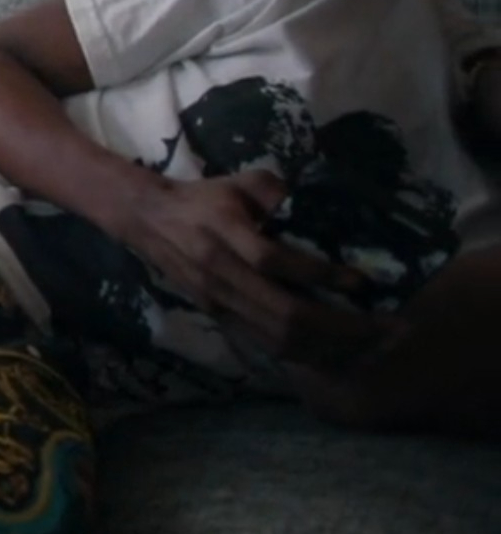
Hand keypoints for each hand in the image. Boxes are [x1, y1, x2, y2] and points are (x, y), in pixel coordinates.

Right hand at [117, 170, 393, 368]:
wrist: (147, 219)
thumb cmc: (203, 197)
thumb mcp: (240, 182)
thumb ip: (279, 192)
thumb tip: (326, 210)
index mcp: (224, 233)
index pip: (275, 262)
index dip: (320, 275)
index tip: (361, 281)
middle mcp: (220, 272)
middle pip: (285, 313)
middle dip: (341, 326)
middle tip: (385, 327)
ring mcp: (218, 300)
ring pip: (277, 337)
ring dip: (328, 347)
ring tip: (369, 345)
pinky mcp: (219, 315)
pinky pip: (265, 344)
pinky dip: (304, 352)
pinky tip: (335, 350)